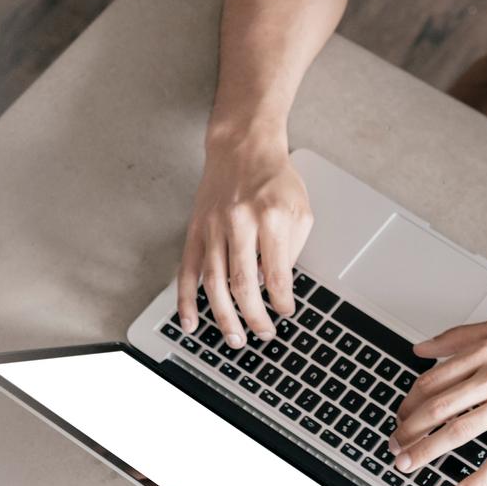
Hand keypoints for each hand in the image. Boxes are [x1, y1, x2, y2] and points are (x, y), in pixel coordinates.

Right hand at [176, 133, 311, 346]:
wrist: (242, 147)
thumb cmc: (275, 179)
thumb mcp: (300, 208)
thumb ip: (292, 248)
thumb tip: (277, 285)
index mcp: (271, 218)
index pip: (278, 273)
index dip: (282, 301)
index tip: (286, 313)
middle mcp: (240, 223)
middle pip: (243, 283)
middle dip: (254, 317)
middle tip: (263, 334)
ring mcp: (213, 227)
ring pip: (214, 282)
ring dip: (223, 316)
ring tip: (234, 339)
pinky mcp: (196, 230)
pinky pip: (188, 270)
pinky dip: (186, 299)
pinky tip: (191, 322)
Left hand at [387, 319, 486, 485]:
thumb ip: (460, 336)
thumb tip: (422, 348)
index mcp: (486, 351)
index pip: (433, 379)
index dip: (409, 401)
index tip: (401, 415)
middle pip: (438, 407)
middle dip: (408, 429)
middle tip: (395, 444)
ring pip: (458, 431)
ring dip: (427, 451)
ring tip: (408, 464)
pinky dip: (477, 479)